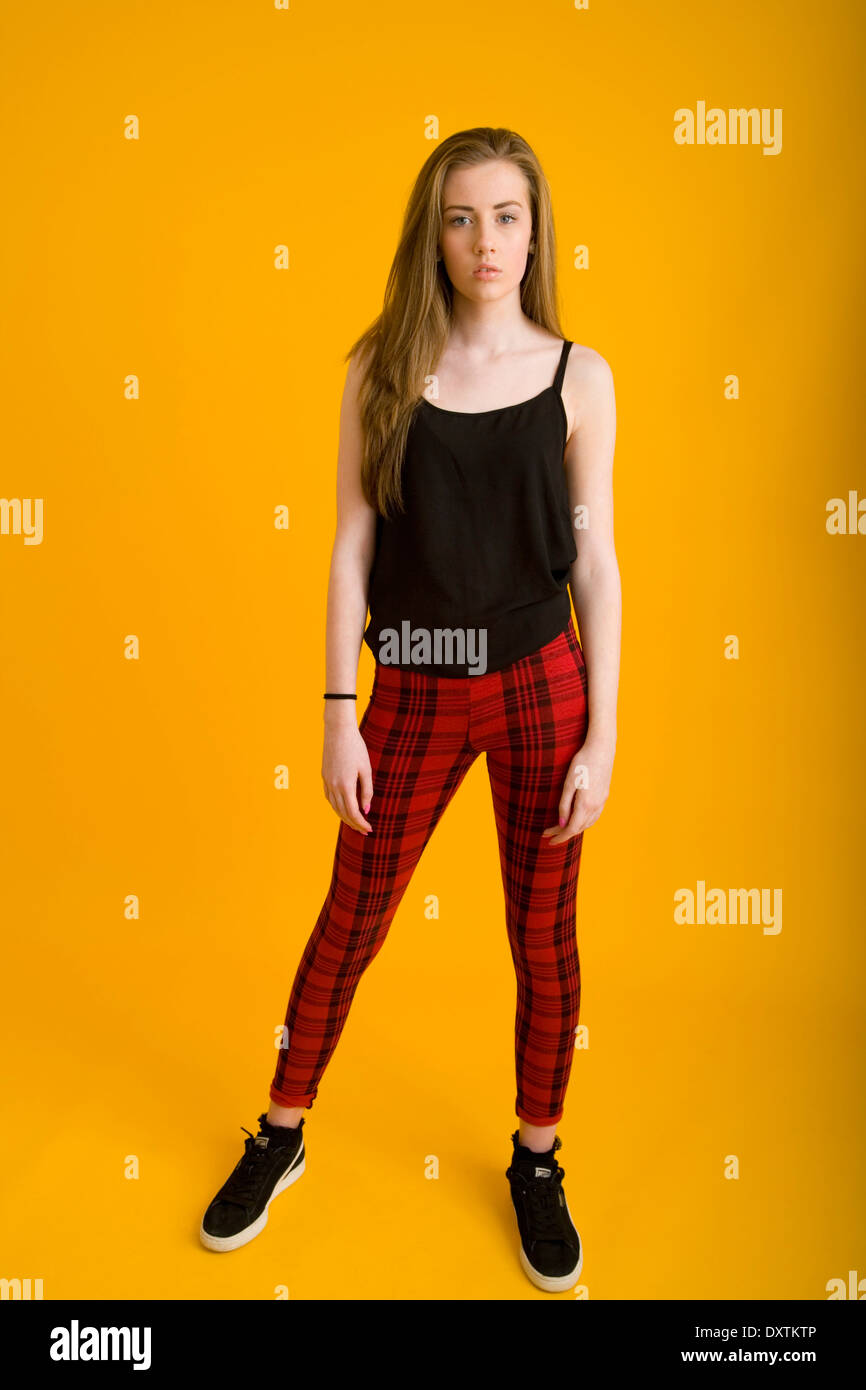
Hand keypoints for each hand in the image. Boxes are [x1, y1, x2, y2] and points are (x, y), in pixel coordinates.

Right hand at [322, 716, 373, 834]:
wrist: (338, 730)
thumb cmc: (356, 748)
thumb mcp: (366, 769)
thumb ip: (367, 791)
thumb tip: (366, 809)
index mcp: (346, 786)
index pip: (353, 813)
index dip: (361, 823)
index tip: (370, 829)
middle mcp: (333, 786)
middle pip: (343, 813)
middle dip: (354, 824)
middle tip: (364, 831)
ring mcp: (327, 781)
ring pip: (334, 807)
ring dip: (344, 817)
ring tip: (354, 823)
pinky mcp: (324, 776)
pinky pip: (329, 797)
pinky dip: (336, 806)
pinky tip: (343, 808)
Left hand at [542, 732, 614, 845]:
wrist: (602, 748)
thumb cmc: (582, 763)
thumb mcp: (569, 783)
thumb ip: (565, 805)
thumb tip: (561, 824)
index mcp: (586, 805)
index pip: (571, 829)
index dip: (559, 837)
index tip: (548, 840)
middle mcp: (596, 806)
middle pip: (579, 828)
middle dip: (563, 833)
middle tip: (548, 834)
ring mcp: (602, 801)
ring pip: (588, 824)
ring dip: (574, 829)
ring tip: (561, 829)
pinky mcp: (604, 796)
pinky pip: (594, 816)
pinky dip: (584, 822)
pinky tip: (578, 819)